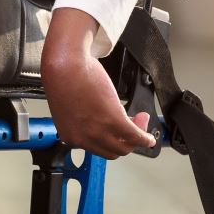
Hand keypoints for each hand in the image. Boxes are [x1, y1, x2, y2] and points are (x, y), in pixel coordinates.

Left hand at [41, 8, 156, 158]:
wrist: (65, 61)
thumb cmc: (64, 76)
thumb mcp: (72, 106)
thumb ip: (86, 120)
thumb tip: (104, 122)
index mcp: (70, 136)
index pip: (97, 149)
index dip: (112, 140)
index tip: (118, 132)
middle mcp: (84, 138)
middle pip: (112, 151)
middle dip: (126, 141)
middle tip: (133, 124)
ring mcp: (99, 131)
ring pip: (125, 147)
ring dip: (138, 139)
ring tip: (142, 123)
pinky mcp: (114, 120)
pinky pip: (135, 136)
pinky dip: (145, 139)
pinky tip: (149, 137)